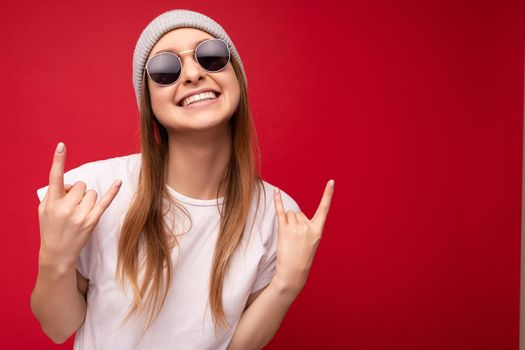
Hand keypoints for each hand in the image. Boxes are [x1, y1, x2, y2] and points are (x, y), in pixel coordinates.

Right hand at [37, 142, 121, 270]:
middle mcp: (66, 207)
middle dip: (78, 192)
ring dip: (87, 199)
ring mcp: (80, 215)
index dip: (58, 160)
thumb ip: (54, 193)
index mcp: (51, 202)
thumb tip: (70, 184)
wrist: (57, 253)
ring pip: (91, 192)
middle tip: (71, 206)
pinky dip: (113, 191)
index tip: (62, 146)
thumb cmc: (50, 228)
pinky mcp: (92, 221)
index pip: (55, 177)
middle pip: (80, 185)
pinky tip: (119, 182)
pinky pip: (104, 202)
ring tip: (79, 213)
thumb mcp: (44, 210)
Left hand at [272, 180, 334, 294]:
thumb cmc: (302, 257)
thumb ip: (307, 226)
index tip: (331, 182)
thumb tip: (294, 214)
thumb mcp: (312, 242)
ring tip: (288, 238)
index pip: (324, 209)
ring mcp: (296, 228)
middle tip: (294, 239)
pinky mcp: (284, 230)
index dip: (328, 194)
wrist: (293, 272)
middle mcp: (308, 227)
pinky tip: (276, 191)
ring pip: (289, 214)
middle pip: (298, 213)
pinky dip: (277, 200)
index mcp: (318, 230)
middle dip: (294, 222)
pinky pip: (280, 211)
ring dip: (286, 223)